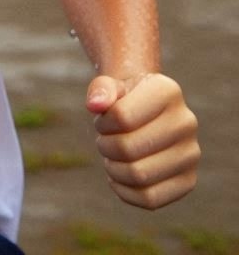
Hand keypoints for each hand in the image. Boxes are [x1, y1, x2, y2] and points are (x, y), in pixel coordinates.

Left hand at [86, 73, 198, 208]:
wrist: (148, 110)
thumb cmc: (124, 98)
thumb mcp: (111, 85)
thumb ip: (100, 89)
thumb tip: (94, 105)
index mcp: (167, 91)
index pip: (122, 117)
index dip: (103, 123)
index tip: (103, 120)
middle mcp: (185, 122)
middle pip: (128, 149)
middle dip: (105, 147)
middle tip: (103, 141)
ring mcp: (190, 154)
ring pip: (139, 176)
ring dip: (113, 169)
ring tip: (111, 158)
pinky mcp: (188, 181)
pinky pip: (151, 199)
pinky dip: (125, 191)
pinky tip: (117, 177)